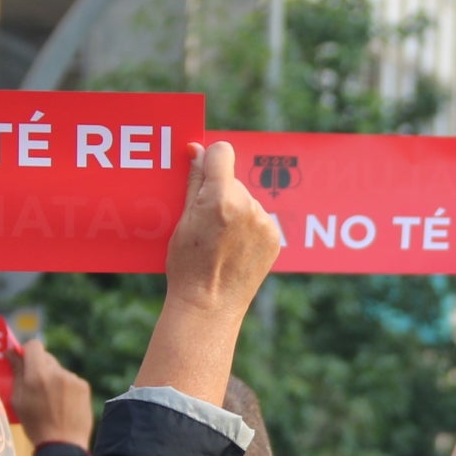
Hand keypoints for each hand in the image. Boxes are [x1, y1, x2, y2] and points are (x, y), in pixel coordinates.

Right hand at [12, 343, 93, 449]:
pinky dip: (64, 387)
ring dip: (52, 378)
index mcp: (37, 374)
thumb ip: (16, 373)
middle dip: (38, 367)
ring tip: (49, 400)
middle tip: (33, 384)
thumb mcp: (18, 400)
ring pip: (58, 370)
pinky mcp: (84, 387)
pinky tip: (62, 404)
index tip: (22, 361)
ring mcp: (73, 379)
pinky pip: (70, 380)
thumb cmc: (35, 424)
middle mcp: (57, 372)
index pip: (34, 346)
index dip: (26, 351)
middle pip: (46, 357)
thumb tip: (11, 353)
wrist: (63, 444)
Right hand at [162, 141, 281, 320]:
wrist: (210, 305)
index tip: (203, 173)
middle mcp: (248, 206)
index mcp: (220, 198)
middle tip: (205, 222)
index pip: (222, 153)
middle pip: (233, 180)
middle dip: (219, 192)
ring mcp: (264, 222)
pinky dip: (247, 226)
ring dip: (235, 209)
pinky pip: (258, 218)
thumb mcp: (181, 220)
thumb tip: (197, 150)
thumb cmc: (187, 264)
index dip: (210, 160)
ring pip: (246, 199)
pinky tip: (235, 248)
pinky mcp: (275, 237)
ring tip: (220, 240)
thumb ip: (193, 181)